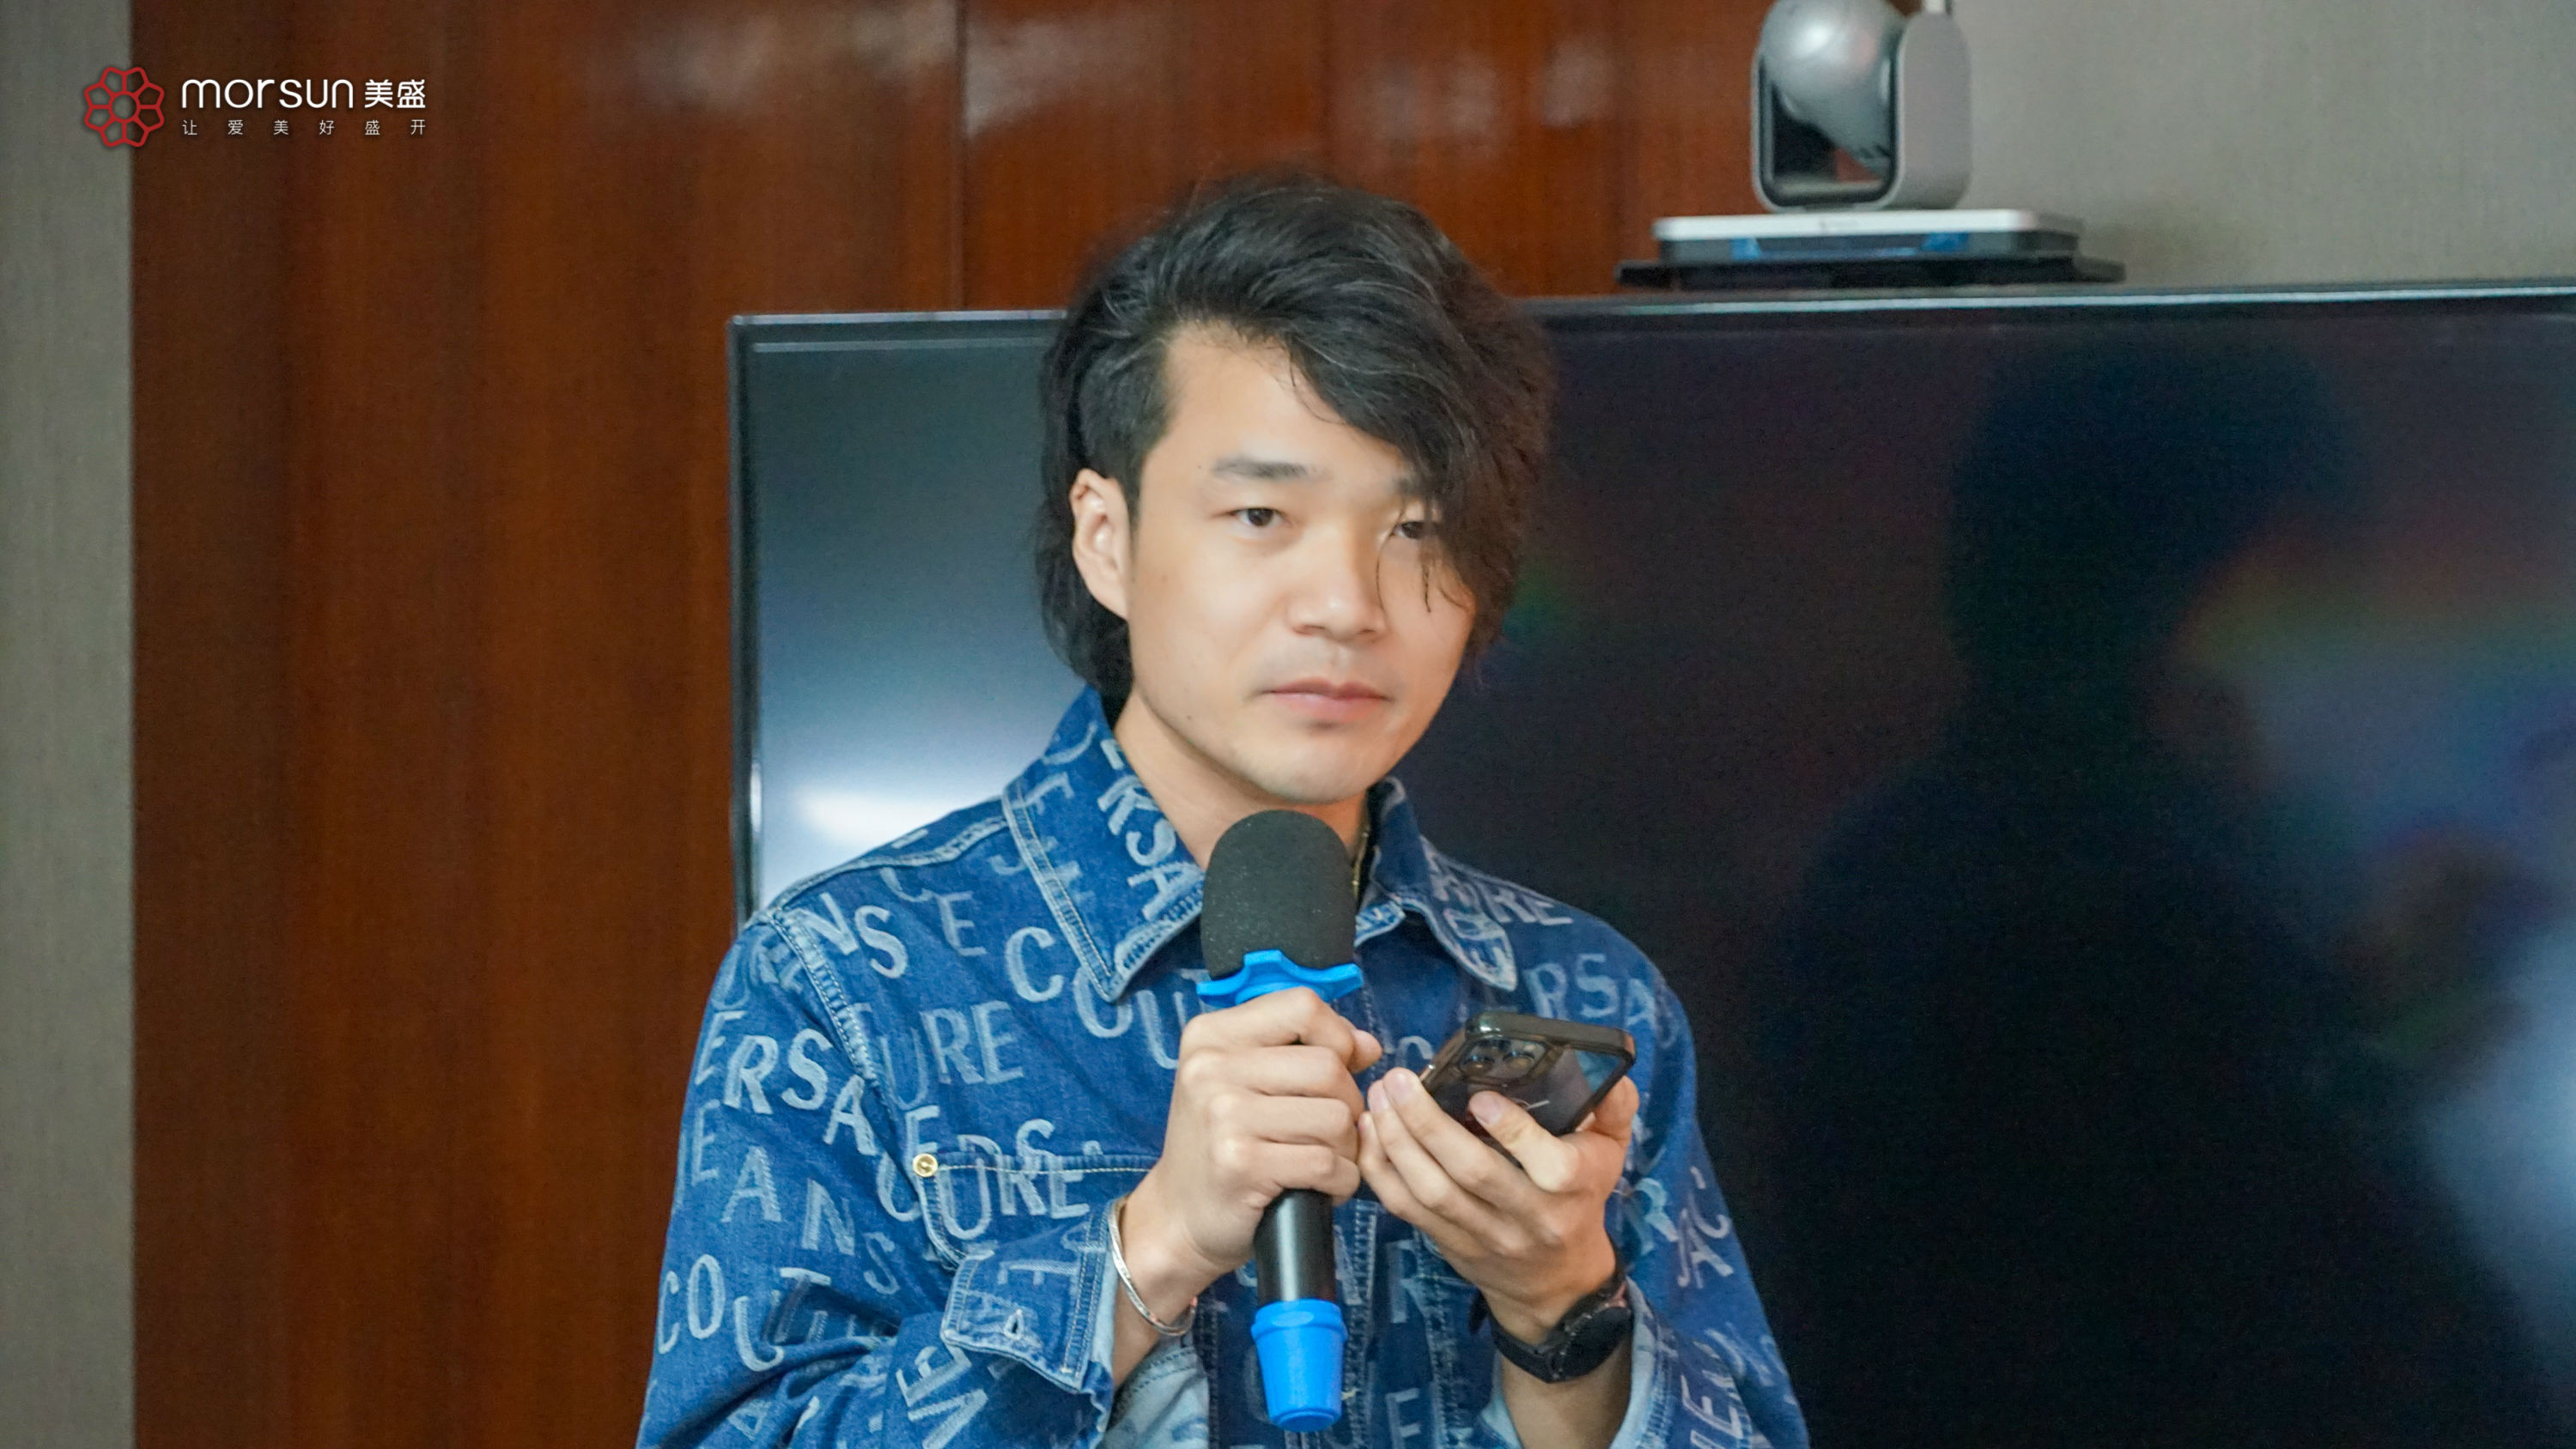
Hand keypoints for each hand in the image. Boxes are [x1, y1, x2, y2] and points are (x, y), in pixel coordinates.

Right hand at [1119, 988, 1381, 1313]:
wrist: (1178, 1216)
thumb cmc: (1221, 1144)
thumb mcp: (1245, 1080)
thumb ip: (1303, 1050)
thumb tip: (1368, 1045)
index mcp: (1212, 1035)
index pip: (1302, 1006)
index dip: (1337, 1037)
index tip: (1339, 1066)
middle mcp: (1211, 1067)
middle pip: (1328, 1065)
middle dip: (1347, 1103)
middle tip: (1330, 1131)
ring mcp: (1223, 1115)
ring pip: (1336, 1116)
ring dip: (1346, 1147)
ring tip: (1323, 1159)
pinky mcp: (1241, 1163)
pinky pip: (1327, 1163)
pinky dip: (1340, 1181)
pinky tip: (1320, 1187)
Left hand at [1359, 1067, 1638, 1343]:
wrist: (1556, 1283)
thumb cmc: (1580, 1198)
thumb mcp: (1611, 1151)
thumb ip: (1613, 1107)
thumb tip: (1609, 1071)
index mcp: (1571, 1187)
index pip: (1546, 1165)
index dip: (1512, 1131)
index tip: (1479, 1097)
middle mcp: (1527, 1216)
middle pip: (1472, 1173)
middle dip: (1427, 1124)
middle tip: (1399, 1080)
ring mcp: (1484, 1235)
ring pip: (1432, 1193)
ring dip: (1396, 1143)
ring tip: (1377, 1099)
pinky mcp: (1449, 1244)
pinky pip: (1407, 1210)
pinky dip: (1380, 1171)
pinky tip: (1368, 1133)